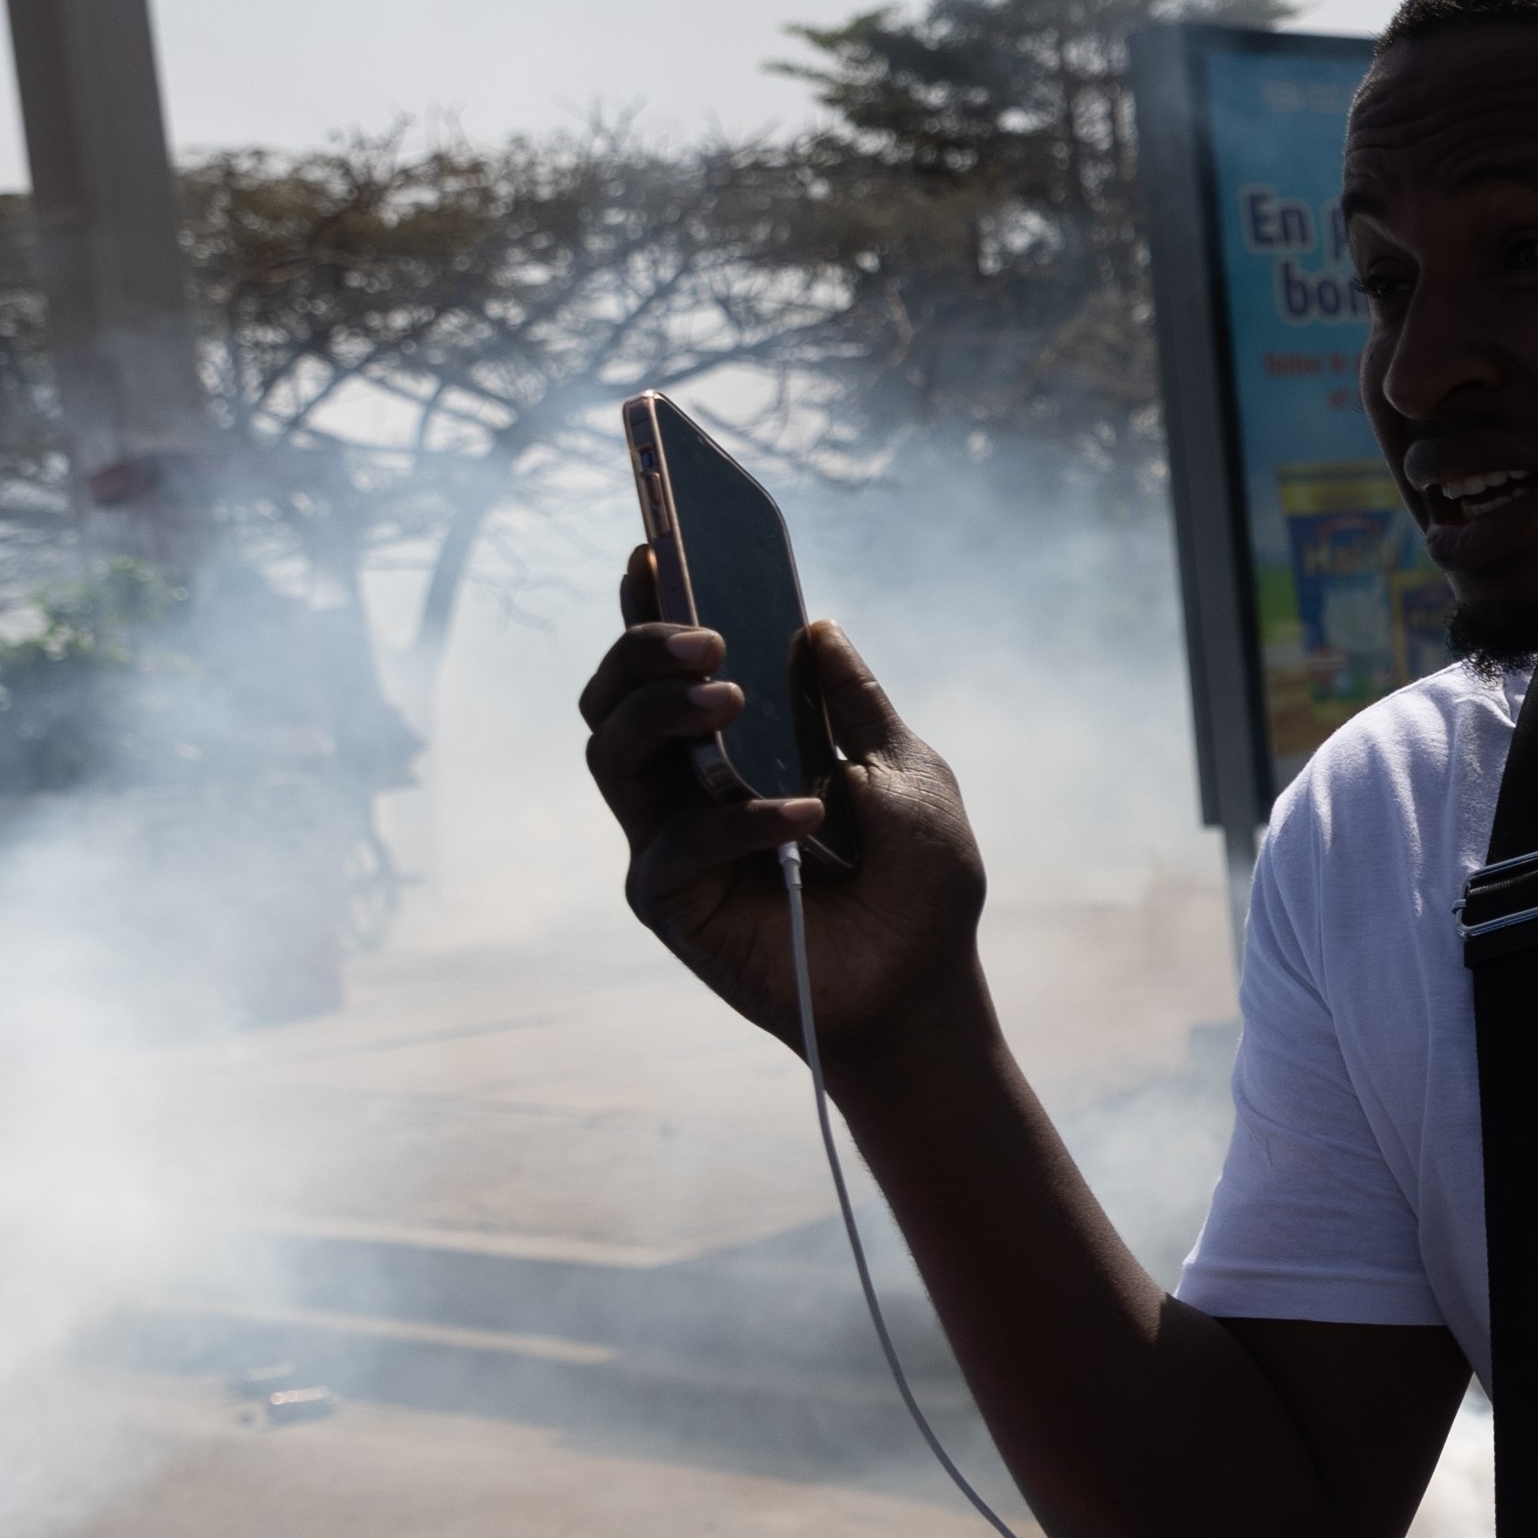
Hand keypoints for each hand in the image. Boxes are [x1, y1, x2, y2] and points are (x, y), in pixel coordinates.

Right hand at [576, 543, 990, 1066]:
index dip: (646, 607)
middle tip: (710, 641)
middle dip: (644, 650)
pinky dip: (736, 819)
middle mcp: (685, 786)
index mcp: (735, 744)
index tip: (652, 550)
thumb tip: (817, 625)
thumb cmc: (920, 884)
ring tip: (732, 698)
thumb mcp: (905, 770)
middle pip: (612, 698)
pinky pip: (672, 845)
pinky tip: (803, 814)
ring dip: (663, 711)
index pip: (666, 667)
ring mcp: (668, 842)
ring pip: (611, 753)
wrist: (926, 987)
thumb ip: (853, 702)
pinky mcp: (671, 902)